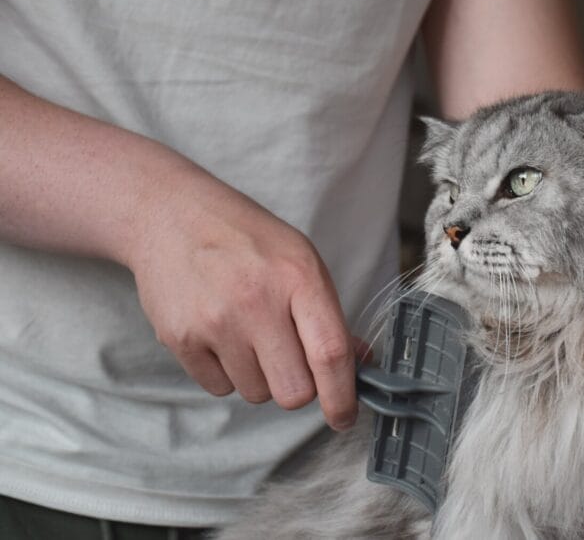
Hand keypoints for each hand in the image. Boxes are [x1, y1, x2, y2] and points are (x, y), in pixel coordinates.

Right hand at [128, 167, 361, 429]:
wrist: (172, 216)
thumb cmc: (249, 241)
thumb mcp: (301, 260)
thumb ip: (329, 315)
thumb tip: (360, 365)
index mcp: (299, 278)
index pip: (330, 355)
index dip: (343, 396)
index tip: (345, 417)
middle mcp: (257, 301)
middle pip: (293, 392)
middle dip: (298, 387)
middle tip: (289, 358)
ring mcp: (215, 322)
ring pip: (256, 394)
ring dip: (260, 376)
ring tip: (248, 332)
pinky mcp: (179, 338)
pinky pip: (219, 388)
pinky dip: (226, 372)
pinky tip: (220, 333)